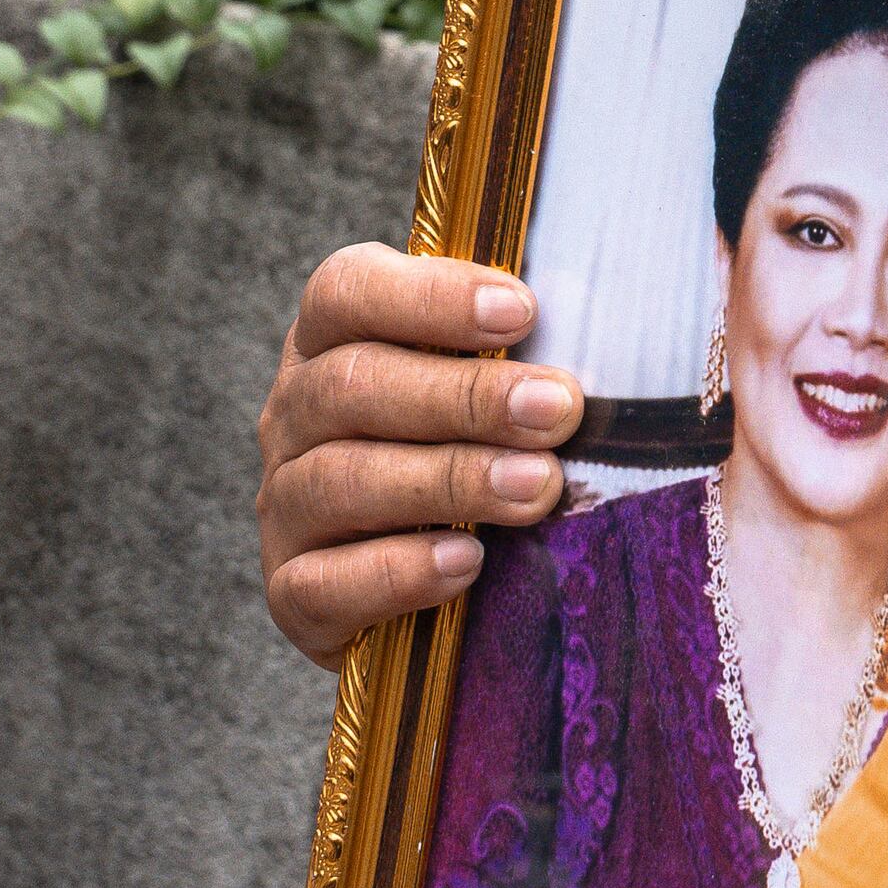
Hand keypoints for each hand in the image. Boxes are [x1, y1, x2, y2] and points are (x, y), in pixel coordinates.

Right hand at [256, 246, 583, 662]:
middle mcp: (292, 414)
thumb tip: (604, 323)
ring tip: (538, 487)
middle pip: (352, 385)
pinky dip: (399, 570)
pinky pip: (325, 582)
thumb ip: (512, 353)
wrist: (422, 596)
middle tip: (557, 408)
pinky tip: (467, 560)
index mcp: (330, 341)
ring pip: (341, 479)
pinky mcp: (293, 593)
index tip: (522, 311)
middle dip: (466, 396)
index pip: (346, 292)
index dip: (429, 297)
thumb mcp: (484, 392)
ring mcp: (283, 506)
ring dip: (449, 479)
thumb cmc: (469, 455)